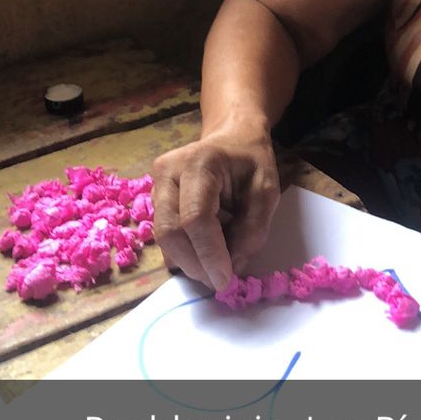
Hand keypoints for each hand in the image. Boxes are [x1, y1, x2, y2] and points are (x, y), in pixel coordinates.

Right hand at [151, 129, 280, 291]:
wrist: (231, 138)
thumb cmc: (250, 161)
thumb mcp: (266, 190)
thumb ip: (253, 229)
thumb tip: (234, 266)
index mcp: (199, 163)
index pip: (196, 218)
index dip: (209, 255)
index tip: (226, 281)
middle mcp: (168, 171)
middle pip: (170, 231)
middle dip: (195, 264)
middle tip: (220, 282)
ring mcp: (156, 184)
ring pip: (163, 237)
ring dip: (189, 261)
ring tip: (215, 267)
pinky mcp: (154, 199)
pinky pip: (164, 234)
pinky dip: (184, 252)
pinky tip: (204, 254)